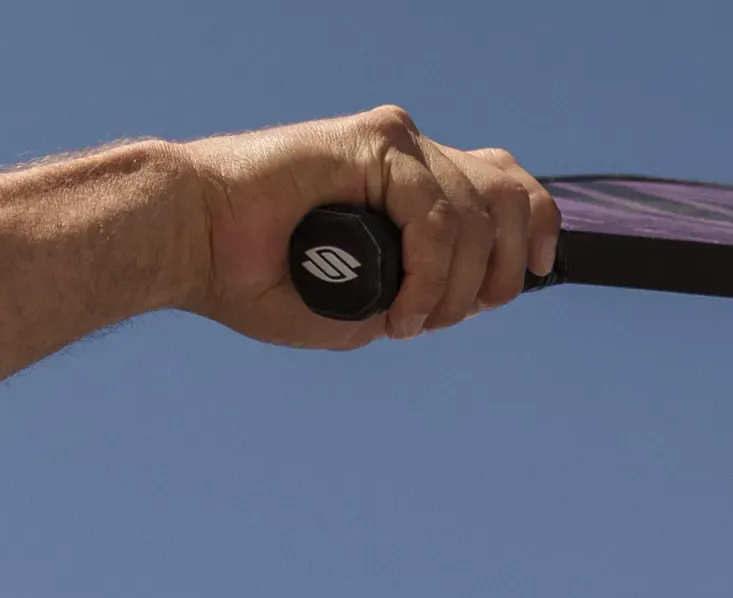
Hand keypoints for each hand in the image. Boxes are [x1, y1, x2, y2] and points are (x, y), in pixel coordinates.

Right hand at [175, 109, 556, 348]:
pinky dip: (429, 271)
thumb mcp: (360, 305)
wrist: (197, 246)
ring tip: (411, 321)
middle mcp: (413, 157)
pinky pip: (436, 213)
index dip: (536, 231)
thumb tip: (457, 302)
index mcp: (415, 186)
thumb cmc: (259, 277)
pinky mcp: (373, 141)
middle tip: (447, 317)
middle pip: (509, 195)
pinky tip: (400, 307)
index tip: (527, 280)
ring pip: (476, 214)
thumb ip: (415, 297)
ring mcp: (395, 146)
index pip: (506, 187)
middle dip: (501, 271)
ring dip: (455, 285)